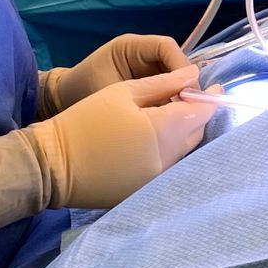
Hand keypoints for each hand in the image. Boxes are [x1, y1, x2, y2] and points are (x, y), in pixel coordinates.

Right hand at [20, 67, 210, 209]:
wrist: (53, 165)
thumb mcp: (123, 92)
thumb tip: (194, 76)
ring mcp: (157, 180)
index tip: (215, 87)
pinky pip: (169, 166)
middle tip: (191, 97)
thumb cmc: (85, 120)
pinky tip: (157, 138)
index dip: (210, 98)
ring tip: (173, 115)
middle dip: (198, 114)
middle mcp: (166, 159)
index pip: (200, 113)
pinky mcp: (146, 192)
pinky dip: (170, 150)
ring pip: (185, 151)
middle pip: (196, 133)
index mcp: (161, 131)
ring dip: (185, 133)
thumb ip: (163, 84)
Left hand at [42, 34, 189, 114]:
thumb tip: (178, 101)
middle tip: (191, 109)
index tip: (188, 93)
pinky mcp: (143, 82)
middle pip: (174, 61)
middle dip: (184, 84)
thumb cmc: (81, 93)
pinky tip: (172, 117)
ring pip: (173, 76)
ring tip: (182, 115)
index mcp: (130, 46)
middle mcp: (140, 52)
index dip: (182, 68)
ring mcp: (143, 67)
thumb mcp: (111, 92)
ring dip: (179, 94)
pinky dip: (170, 101)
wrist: (59, 103)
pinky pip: (164, 88)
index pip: (167, 47)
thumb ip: (144, 94)